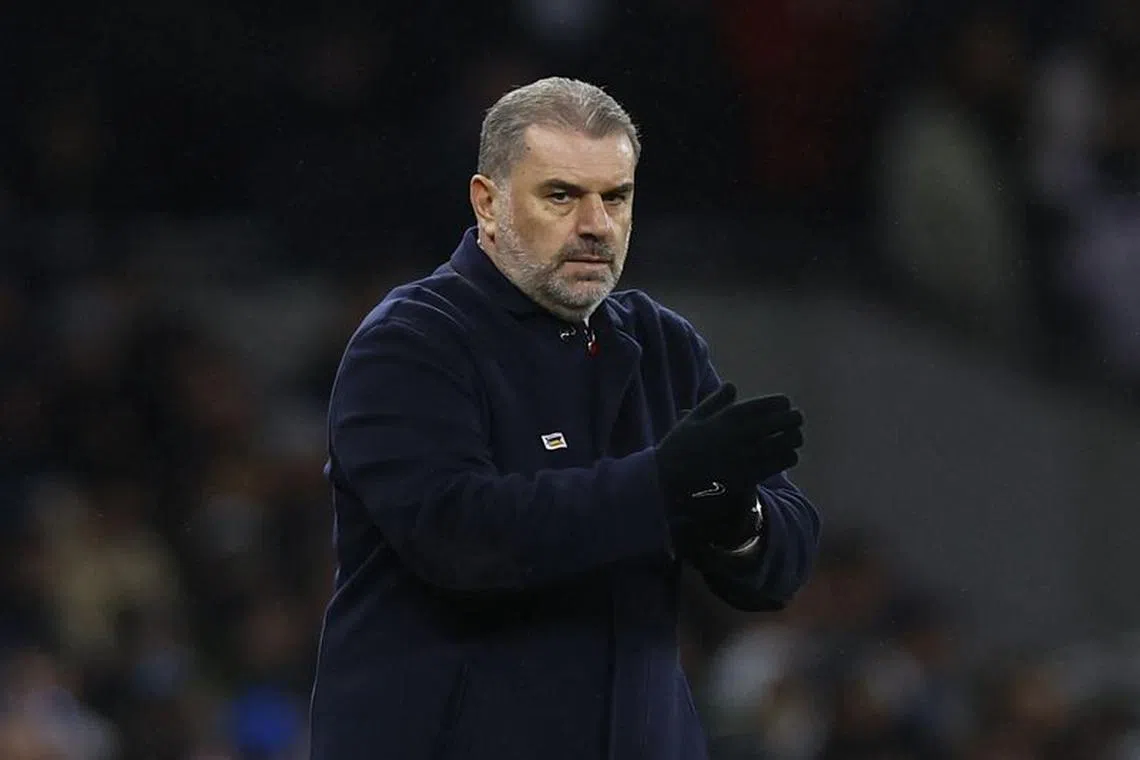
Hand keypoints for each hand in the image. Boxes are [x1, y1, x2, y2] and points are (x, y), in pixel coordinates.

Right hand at [655, 383, 803, 543]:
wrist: (671, 478)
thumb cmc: (680, 445)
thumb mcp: (694, 417)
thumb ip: (716, 401)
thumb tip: (732, 386)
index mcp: (732, 415)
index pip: (774, 404)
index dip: (783, 404)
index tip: (783, 407)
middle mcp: (745, 433)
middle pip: (787, 421)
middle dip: (794, 420)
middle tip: (793, 423)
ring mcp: (750, 454)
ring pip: (789, 442)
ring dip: (793, 439)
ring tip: (791, 439)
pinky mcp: (752, 474)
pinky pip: (782, 462)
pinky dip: (788, 457)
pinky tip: (784, 456)